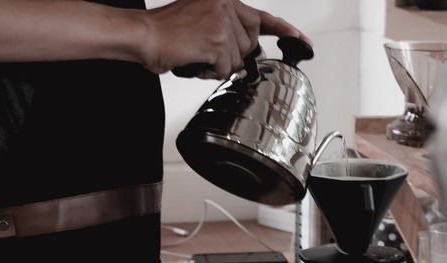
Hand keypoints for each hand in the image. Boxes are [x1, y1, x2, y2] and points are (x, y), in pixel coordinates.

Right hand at [140, 0, 309, 77]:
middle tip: (205, 52)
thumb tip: (252, 55)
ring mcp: (222, 22)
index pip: (261, 17)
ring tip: (195, 54)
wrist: (143, 35)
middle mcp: (226, 5)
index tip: (303, 41)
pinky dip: (208, 71)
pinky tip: (194, 60)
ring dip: (216, 65)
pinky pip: (224, 69)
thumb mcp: (202, 21)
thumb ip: (229, 32)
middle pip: (249, 45)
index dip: (285, 31)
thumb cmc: (167, 31)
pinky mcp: (217, 40)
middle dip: (232, 57)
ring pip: (237, 60)